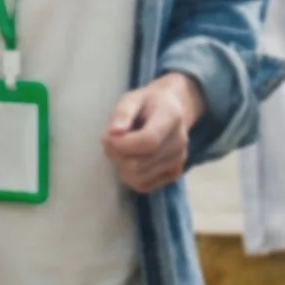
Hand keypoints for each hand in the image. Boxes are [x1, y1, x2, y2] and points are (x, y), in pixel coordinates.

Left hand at [101, 73, 205, 192]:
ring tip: (118, 149)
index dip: (121, 144)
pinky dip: (129, 176)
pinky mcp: (173, 173)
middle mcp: (179, 142)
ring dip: (120, 166)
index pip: (148, 141)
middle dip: (115, 154)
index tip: (105, 137)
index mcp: (171, 117)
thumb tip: (114, 132)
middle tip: (108, 140)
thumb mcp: (131, 98)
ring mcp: (179, 160)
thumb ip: (122, 113)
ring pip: (139, 177)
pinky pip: (144, 186)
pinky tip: (128, 159)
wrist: (170, 109)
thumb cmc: (146, 103)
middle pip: (140, 164)